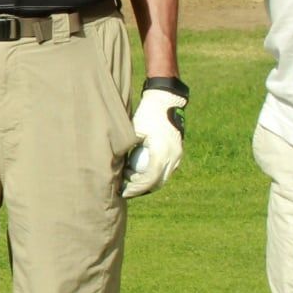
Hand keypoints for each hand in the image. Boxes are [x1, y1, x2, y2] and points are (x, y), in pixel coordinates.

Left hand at [121, 81, 187, 198]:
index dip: (136, 188)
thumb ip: (126, 149)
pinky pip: (166, 171)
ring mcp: (178, 156)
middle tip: (124, 189)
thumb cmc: (146, 114)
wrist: (165, 102)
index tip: (123, 191)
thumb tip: (114, 168)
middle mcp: (173, 157)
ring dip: (147, 182)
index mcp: (162, 152)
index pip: (149, 179)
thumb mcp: (134, 131)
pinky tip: (138, 171)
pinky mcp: (177, 154)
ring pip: (162, 178)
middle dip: (140, 189)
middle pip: (157, 183)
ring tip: (129, 178)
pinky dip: (153, 175)